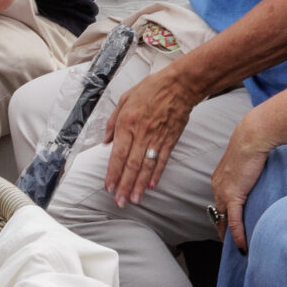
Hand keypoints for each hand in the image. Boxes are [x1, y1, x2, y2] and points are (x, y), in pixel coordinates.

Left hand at [103, 60, 197, 204]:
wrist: (180, 84)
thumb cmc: (152, 88)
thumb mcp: (125, 98)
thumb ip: (113, 121)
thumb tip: (106, 141)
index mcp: (128, 123)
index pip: (118, 154)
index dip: (113, 173)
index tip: (108, 187)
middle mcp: (142, 133)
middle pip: (132, 165)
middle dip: (124, 185)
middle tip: (120, 201)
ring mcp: (157, 138)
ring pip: (147, 166)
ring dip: (139, 185)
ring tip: (134, 199)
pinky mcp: (170, 139)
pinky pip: (162, 160)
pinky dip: (156, 173)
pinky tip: (151, 185)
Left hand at [209, 127, 272, 250]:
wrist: (252, 137)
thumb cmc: (252, 141)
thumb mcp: (246, 157)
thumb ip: (247, 168)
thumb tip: (256, 168)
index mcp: (219, 178)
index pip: (219, 202)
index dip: (223, 215)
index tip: (227, 223)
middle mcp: (217, 187)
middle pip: (218, 214)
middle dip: (222, 228)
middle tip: (228, 241)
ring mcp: (223, 192)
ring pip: (224, 220)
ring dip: (229, 235)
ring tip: (236, 247)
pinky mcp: (233, 196)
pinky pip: (234, 221)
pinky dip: (238, 235)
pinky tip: (242, 246)